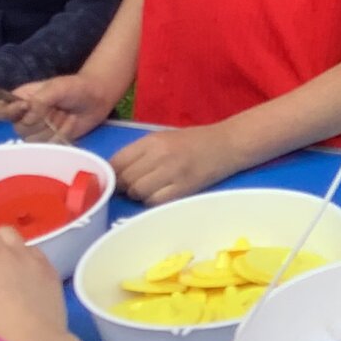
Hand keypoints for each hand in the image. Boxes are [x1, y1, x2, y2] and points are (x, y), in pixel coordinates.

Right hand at [0, 74, 117, 142]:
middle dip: (38, 121)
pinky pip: (47, 147)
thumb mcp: (57, 87)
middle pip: (18, 129)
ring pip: (32, 141)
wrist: (98, 99)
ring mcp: (38, 130)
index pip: (0, 111)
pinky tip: (68, 127)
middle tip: (56, 109)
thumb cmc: (76, 87)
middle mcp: (25, 116)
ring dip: (50, 130)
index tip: (25, 108)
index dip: (7, 112)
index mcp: (21, 100)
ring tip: (63, 117)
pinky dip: (58, 139)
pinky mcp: (50, 141)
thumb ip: (40, 100)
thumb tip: (28, 115)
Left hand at [110, 124, 246, 205]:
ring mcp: (171, 172)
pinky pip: (155, 201)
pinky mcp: (183, 188)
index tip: (116, 180)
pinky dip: (153, 202)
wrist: (228, 144)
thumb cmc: (194, 141)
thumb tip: (115, 174)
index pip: (117, 162)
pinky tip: (162, 195)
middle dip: (126, 186)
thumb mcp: (163, 138)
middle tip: (136, 186)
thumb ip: (139, 153)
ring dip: (139, 195)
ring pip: (138, 192)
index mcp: (151, 141)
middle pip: (125, 179)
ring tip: (151, 190)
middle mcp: (158, 155)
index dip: (112, 174)